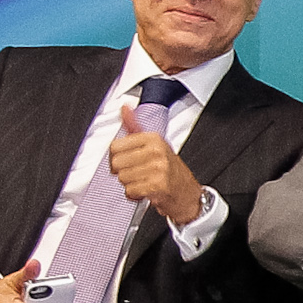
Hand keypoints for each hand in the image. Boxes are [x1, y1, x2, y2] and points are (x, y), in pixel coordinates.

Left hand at [106, 103, 202, 224]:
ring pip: (122, 178)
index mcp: (153, 138)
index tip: (127, 161)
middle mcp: (157, 151)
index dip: (116, 157)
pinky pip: (130, 191)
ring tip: (144, 181)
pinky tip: (146, 191)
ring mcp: (159, 168)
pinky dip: (135, 195)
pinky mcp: (158, 186)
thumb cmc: (169, 168)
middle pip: (116, 164)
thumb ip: (135, 126)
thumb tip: (124, 108)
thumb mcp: (154, 143)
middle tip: (137, 173)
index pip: (115, 146)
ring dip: (130, 184)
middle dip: (123, 172)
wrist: (188, 193)